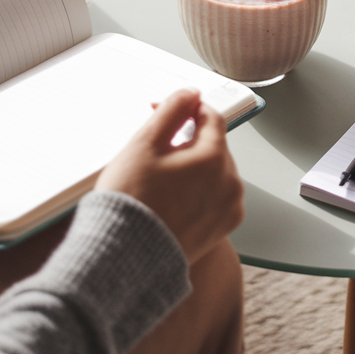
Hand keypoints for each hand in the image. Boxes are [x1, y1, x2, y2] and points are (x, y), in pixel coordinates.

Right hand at [95, 88, 244, 263]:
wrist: (123, 259)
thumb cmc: (130, 201)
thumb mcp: (145, 143)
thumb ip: (172, 110)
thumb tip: (191, 94)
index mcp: (215, 158)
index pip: (211, 117)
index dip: (186, 109)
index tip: (164, 112)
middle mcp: (230, 184)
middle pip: (213, 145)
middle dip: (188, 140)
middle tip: (154, 151)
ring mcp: (228, 209)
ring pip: (214, 171)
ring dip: (193, 166)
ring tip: (160, 180)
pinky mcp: (221, 229)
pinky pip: (214, 196)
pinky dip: (198, 191)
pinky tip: (171, 200)